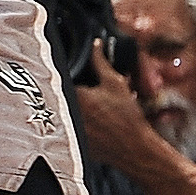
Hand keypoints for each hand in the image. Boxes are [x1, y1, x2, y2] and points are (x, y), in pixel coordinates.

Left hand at [71, 41, 178, 183]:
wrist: (135, 149)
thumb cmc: (128, 119)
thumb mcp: (115, 84)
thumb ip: (101, 62)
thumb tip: (96, 45)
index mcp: (74, 96)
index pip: (60, 78)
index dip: (67, 73)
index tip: (74, 73)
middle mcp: (66, 112)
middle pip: (61, 94)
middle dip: (72, 89)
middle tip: (89, 92)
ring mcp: (68, 128)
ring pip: (65, 109)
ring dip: (74, 105)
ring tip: (95, 108)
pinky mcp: (72, 141)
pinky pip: (70, 125)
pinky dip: (78, 120)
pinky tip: (95, 121)